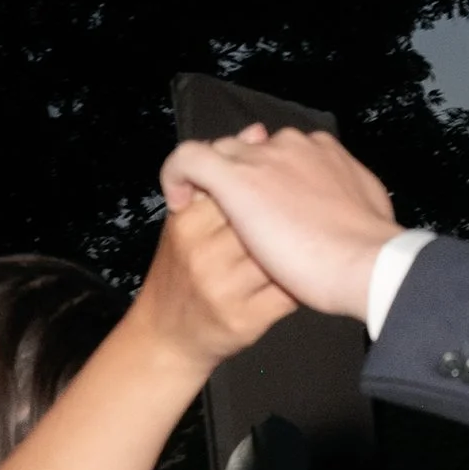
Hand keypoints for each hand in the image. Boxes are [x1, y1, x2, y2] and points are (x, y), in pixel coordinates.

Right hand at [133, 188, 297, 371]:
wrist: (167, 336)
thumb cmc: (183, 273)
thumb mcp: (189, 220)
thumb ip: (221, 178)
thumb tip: (258, 133)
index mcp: (188, 223)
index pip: (237, 187)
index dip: (264, 190)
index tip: (272, 198)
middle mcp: (204, 255)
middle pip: (261, 219)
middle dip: (283, 218)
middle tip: (295, 221)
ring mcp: (225, 289)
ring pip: (279, 253)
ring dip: (297, 247)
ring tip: (300, 246)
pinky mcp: (246, 319)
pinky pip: (288, 291)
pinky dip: (300, 281)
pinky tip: (299, 275)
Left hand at [164, 126, 398, 320]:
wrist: (367, 266)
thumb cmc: (372, 251)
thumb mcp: (367, 211)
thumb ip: (347, 195)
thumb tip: (348, 199)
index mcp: (321, 151)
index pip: (280, 153)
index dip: (269, 176)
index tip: (267, 204)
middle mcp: (290, 146)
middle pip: (249, 149)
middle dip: (241, 175)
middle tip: (240, 216)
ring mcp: (261, 160)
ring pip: (222, 154)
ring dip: (217, 182)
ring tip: (211, 217)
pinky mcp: (235, 179)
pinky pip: (190, 160)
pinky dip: (177, 175)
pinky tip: (177, 201)